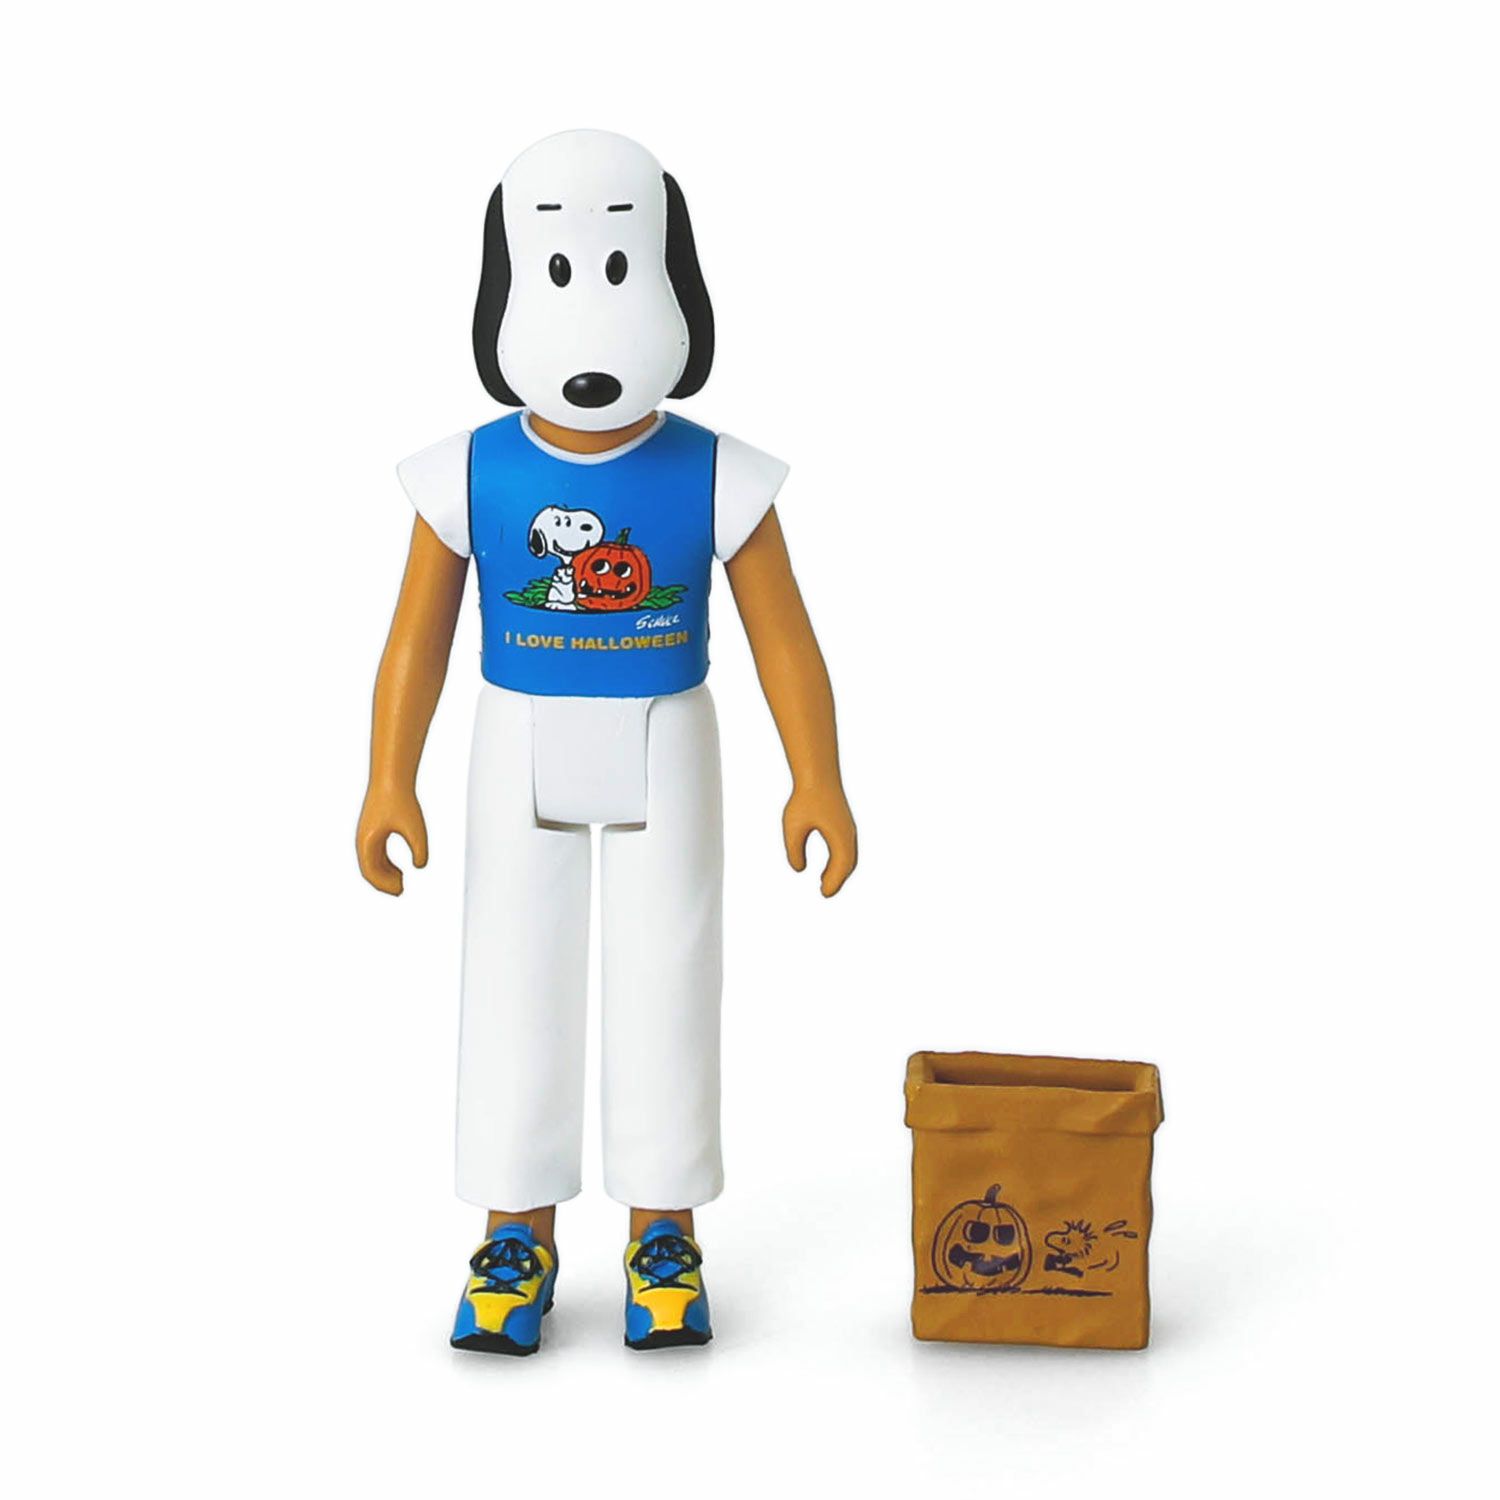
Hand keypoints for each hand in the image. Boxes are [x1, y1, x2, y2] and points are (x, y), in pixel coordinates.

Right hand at [356, 781, 428, 895]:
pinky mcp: (374, 829)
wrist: (392, 778)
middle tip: (401, 890)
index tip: (400, 890)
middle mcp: (363, 839)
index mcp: (367, 841)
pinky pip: (377, 854)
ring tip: (401, 882)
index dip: (384, 884)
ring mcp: (367, 834)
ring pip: (373, 863)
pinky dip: (386, 865)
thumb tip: (420, 866)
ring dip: (385, 874)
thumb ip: (419, 849)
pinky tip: (399, 869)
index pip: (371, 871)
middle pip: (370, 869)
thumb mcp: (416, 828)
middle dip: (384, 882)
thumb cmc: (401, 800)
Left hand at [783, 783, 857, 896]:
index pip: (840, 866)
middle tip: (824, 893)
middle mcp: (848, 833)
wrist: (818, 774)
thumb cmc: (804, 798)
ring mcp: (848, 828)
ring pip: (848, 857)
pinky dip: (839, 861)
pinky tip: (828, 865)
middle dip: (837, 880)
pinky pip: (845, 848)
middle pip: (848, 864)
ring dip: (839, 871)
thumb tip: (799, 869)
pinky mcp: (844, 823)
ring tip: (824, 882)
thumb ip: (794, 850)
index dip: (833, 882)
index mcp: (840, 836)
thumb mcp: (793, 827)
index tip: (823, 894)